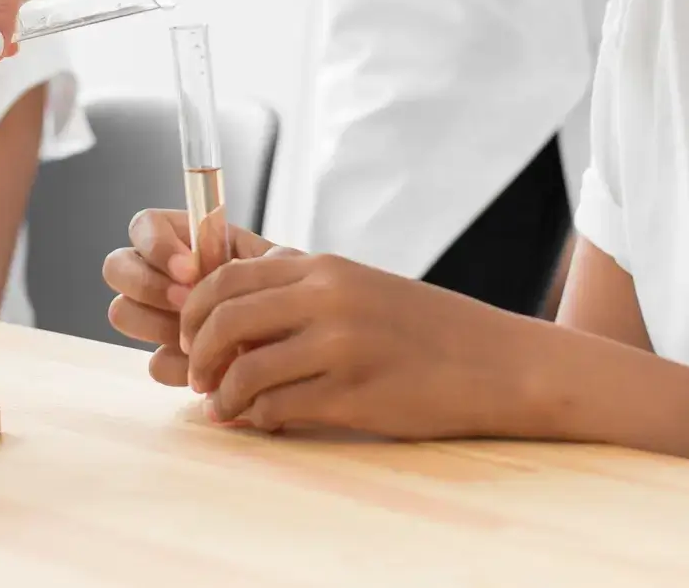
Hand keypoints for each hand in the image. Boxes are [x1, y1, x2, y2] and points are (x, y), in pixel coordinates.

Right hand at [102, 209, 276, 387]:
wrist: (299, 342)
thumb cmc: (285, 292)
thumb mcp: (272, 265)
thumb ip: (238, 258)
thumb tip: (205, 270)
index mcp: (182, 239)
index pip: (143, 226)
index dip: (156, 245)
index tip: (190, 269)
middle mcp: (159, 274)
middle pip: (115, 267)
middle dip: (147, 285)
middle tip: (185, 301)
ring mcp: (157, 317)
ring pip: (122, 312)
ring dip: (158, 323)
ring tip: (200, 333)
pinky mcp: (167, 359)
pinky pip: (154, 362)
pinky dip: (183, 366)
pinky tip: (213, 367)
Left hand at [180, 253, 529, 438]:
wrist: (496, 362)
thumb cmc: (426, 328)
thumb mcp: (362, 286)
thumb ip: (303, 289)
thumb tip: (233, 305)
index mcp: (326, 268)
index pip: (229, 276)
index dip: (195, 310)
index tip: (192, 336)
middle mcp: (328, 299)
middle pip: (225, 318)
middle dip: (199, 353)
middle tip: (199, 376)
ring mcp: (341, 347)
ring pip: (246, 371)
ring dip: (224, 395)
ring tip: (224, 406)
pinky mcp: (354, 394)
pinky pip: (279, 408)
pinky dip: (259, 418)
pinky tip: (265, 420)